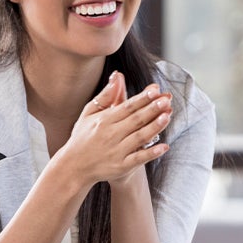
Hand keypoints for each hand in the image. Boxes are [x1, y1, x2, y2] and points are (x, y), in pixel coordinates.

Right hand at [54, 71, 171, 187]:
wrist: (74, 167)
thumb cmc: (83, 137)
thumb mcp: (89, 113)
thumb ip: (105, 96)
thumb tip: (117, 76)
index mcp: (104, 120)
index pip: (127, 107)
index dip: (142, 99)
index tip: (155, 90)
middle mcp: (111, 135)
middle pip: (135, 120)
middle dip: (152, 109)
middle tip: (166, 100)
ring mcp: (117, 151)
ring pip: (139, 137)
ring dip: (154, 127)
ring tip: (167, 116)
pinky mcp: (121, 166)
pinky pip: (139, 159)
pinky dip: (151, 153)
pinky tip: (164, 146)